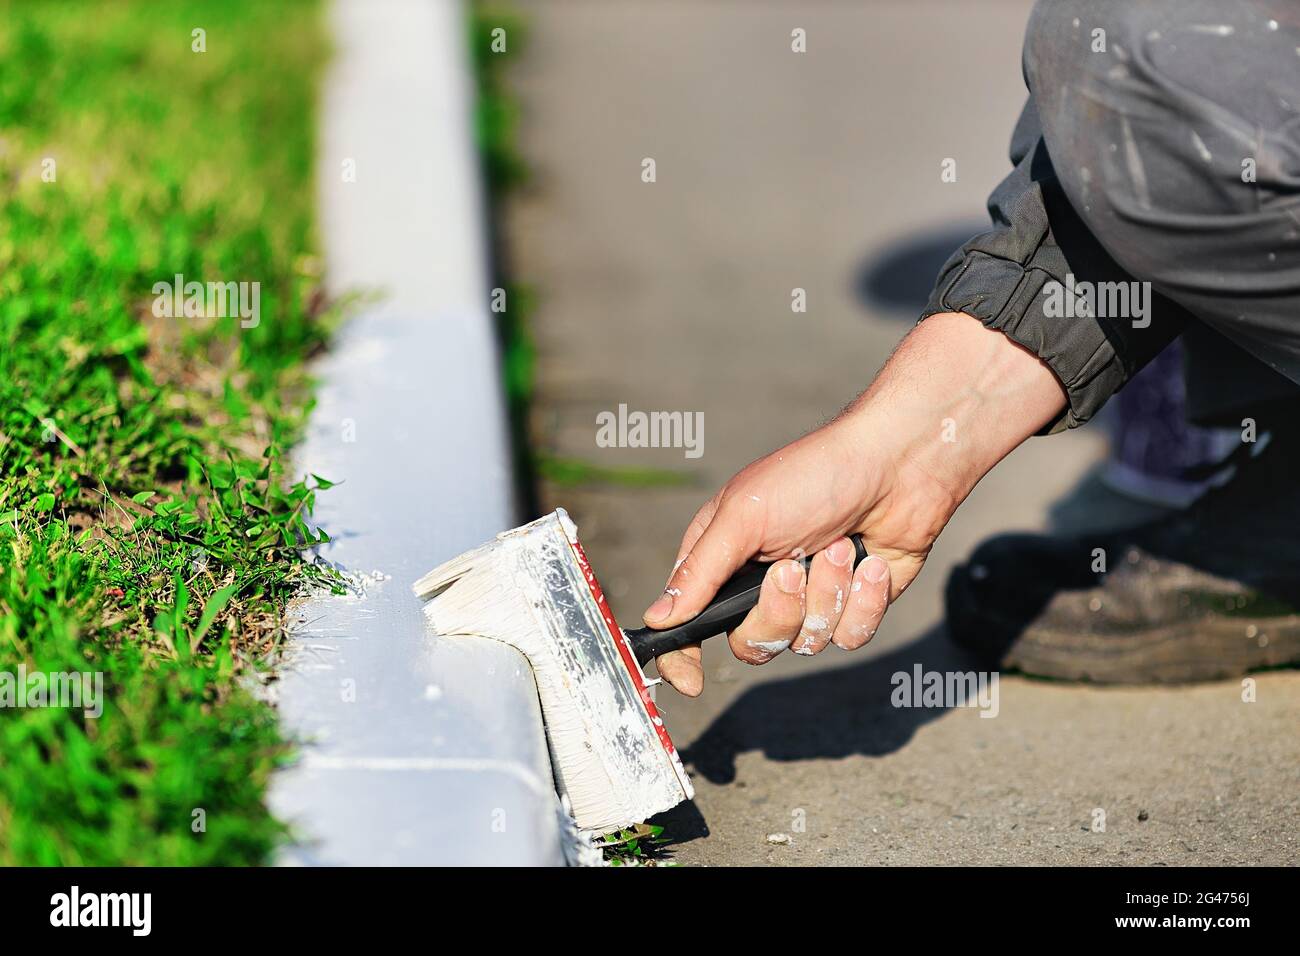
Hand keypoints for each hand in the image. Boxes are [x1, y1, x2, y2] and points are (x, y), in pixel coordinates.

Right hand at [642, 313, 1067, 695]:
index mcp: (723, 559)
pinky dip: (863, 600)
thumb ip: (699, 572)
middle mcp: (762, 584)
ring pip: (806, 642)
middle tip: (795, 564)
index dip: (683, 656)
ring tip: (843, 545)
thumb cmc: (815, 476)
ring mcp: (810, 598)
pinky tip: (872, 563)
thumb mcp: (744, 518)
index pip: (690, 623)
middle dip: (780, 608)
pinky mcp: (855, 606)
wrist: (900, 465)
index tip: (691, 681)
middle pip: (752, 643)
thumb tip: (657, 617)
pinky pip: (849, 636)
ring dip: (828, 592)